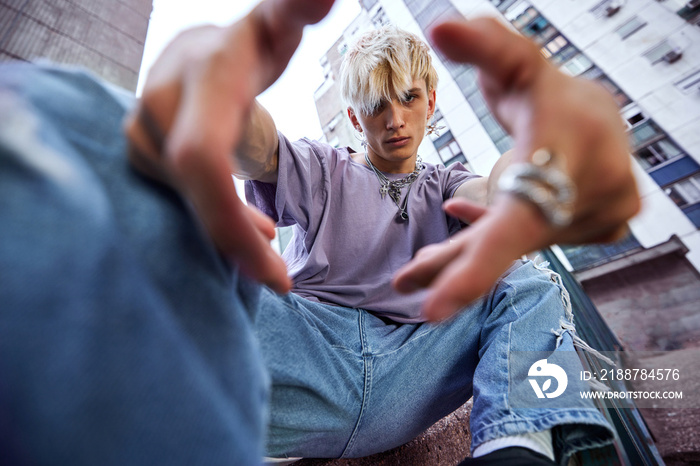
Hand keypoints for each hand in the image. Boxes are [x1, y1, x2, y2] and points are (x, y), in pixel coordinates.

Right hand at [125, 0, 334, 292]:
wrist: (195, 53)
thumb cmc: (248, 44)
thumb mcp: (277, 24)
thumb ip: (296, 9)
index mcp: (201, 82)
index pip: (202, 160)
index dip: (230, 219)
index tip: (275, 269)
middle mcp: (160, 108)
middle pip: (194, 191)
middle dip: (235, 243)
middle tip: (280, 279)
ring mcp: (142, 132)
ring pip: (185, 200)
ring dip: (227, 232)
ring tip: (269, 251)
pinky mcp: (139, 153)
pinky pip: (177, 199)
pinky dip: (214, 219)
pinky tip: (247, 231)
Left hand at [393, 17, 640, 320]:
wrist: (602, 116)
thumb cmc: (548, 89)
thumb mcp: (515, 63)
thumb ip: (482, 46)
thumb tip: (440, 28)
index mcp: (568, 156)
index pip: (516, 225)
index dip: (474, 270)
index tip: (432, 311)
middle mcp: (590, 196)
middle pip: (505, 243)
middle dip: (452, 266)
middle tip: (400, 286)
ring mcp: (597, 219)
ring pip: (511, 243)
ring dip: (466, 248)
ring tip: (412, 271)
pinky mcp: (595, 230)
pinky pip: (527, 239)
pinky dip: (494, 233)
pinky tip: (463, 216)